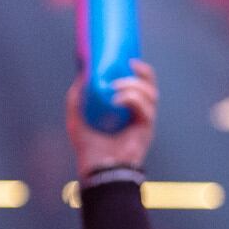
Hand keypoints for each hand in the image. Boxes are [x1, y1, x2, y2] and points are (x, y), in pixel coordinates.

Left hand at [67, 59, 158, 176]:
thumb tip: (81, 74)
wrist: (97, 170)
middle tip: (130, 65)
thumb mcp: (77, 118)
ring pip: (151, 95)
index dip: (139, 71)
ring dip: (134, 86)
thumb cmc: (88, 148)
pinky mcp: (146, 130)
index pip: (139, 85)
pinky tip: (119, 99)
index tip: (129, 59)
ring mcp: (144, 121)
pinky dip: (133, 100)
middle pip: (151, 87)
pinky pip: (146, 109)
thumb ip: (77, 97)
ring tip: (116, 86)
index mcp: (126, 108)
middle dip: (143, 73)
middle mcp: (138, 114)